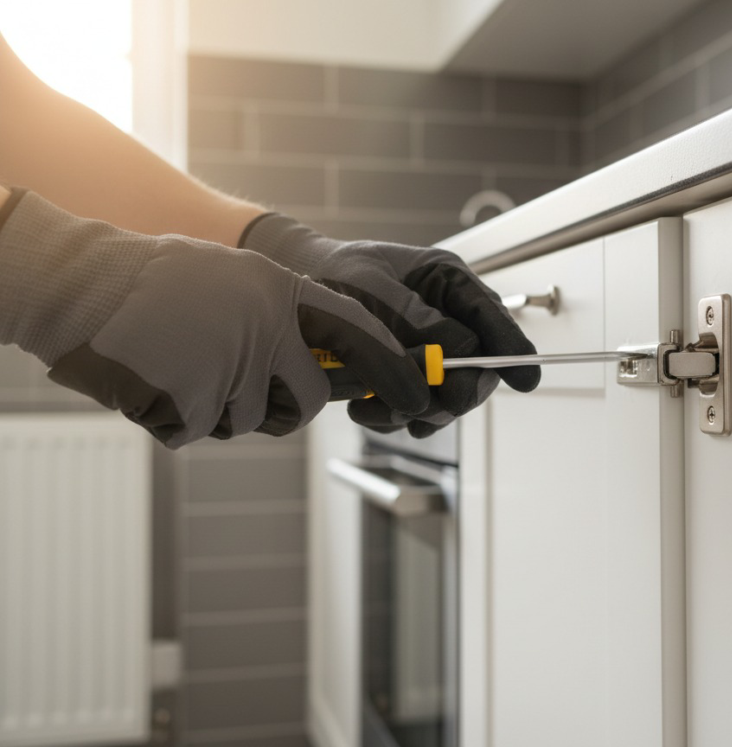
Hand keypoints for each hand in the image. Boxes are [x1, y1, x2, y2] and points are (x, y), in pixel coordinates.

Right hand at [0, 190, 428, 447]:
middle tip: (250, 383)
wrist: (84, 286)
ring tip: (186, 361)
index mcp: (281, 294)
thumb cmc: (157, 279)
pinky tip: (162, 377)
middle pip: (309, 401)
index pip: (360, 334)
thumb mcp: (238, 278)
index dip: (393, 366)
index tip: (416, 390)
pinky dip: (185, 414)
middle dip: (289, 403)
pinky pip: (206, 430)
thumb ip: (286, 314)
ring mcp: (232, 375)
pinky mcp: (195, 411)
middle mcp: (267, 335)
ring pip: (253, 420)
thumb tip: (330, 360)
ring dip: (226, 404)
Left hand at [240, 214, 540, 437]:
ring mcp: (430, 351)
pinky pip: (418, 410)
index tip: (527, 378)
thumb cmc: (335, 275)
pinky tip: (367, 408)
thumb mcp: (373, 289)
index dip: (512, 350)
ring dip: (415, 412)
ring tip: (371, 408)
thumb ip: (416, 321)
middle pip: (478, 370)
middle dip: (452, 393)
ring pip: (448, 398)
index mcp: (449, 283)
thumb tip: (458, 351)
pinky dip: (395, 417)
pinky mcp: (407, 377)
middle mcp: (448, 319)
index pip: (494, 319)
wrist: (297, 292)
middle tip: (421, 405)